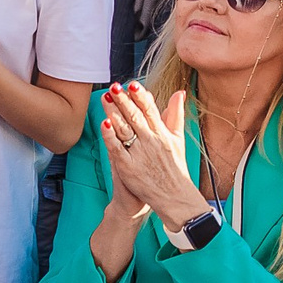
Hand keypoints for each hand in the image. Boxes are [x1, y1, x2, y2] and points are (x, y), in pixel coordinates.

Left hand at [100, 82, 207, 224]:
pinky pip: (117, 148)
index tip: (132, 84)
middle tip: (114, 87)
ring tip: (105, 98)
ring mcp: (140, 154)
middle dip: (124, 100)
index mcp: (164, 134)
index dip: (141, 97)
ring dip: (114, 112)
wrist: (174, 197)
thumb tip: (178, 93)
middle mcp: (152, 141)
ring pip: (124, 129)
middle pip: (136, 116)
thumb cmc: (175, 168)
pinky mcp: (128, 167)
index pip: (151, 110)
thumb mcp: (178, 140)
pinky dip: (110, 135)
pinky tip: (104, 123)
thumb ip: (175, 116)